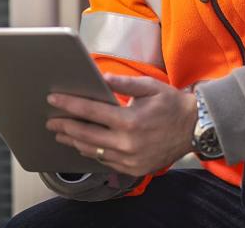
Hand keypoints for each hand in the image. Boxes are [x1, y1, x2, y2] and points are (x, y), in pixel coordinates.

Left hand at [45, 74, 197, 176]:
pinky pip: (107, 162)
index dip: (69, 105)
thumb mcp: (149, 86)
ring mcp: (131, 159)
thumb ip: (123, 83)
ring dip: (74, 141)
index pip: (90, 112)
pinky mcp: (135, 169)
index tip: (53, 99)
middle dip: (65, 126)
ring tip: (60, 133)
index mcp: (130, 121)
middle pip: (86, 135)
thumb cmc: (171, 103)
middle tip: (49, 120)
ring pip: (94, 152)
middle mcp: (128, 143)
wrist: (195, 128)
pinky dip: (92, 153)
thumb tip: (101, 76)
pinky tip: (82, 145)